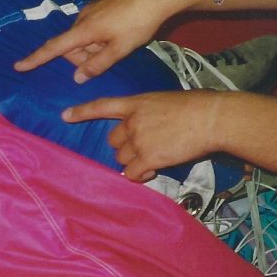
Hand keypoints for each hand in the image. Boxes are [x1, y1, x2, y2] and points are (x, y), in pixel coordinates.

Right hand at [13, 0, 182, 82]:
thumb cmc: (138, 22)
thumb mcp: (120, 50)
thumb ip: (96, 65)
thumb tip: (77, 78)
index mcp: (83, 30)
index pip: (53, 49)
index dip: (35, 59)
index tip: (18, 66)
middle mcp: (82, 19)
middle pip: (72, 48)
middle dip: (84, 58)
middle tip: (108, 57)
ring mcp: (91, 11)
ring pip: (83, 38)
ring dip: (94, 47)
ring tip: (118, 44)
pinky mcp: (100, 6)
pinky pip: (91, 28)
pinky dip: (99, 37)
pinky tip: (118, 34)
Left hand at [62, 90, 223, 181]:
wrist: (212, 118)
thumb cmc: (198, 106)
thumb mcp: (166, 101)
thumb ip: (150, 114)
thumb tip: (152, 131)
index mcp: (136, 103)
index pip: (102, 106)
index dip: (82, 112)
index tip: (65, 116)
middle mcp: (132, 122)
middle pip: (113, 141)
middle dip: (126, 147)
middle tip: (147, 148)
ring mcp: (138, 140)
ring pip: (122, 158)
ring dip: (135, 162)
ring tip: (156, 158)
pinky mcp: (148, 158)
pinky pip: (132, 173)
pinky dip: (140, 175)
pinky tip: (153, 170)